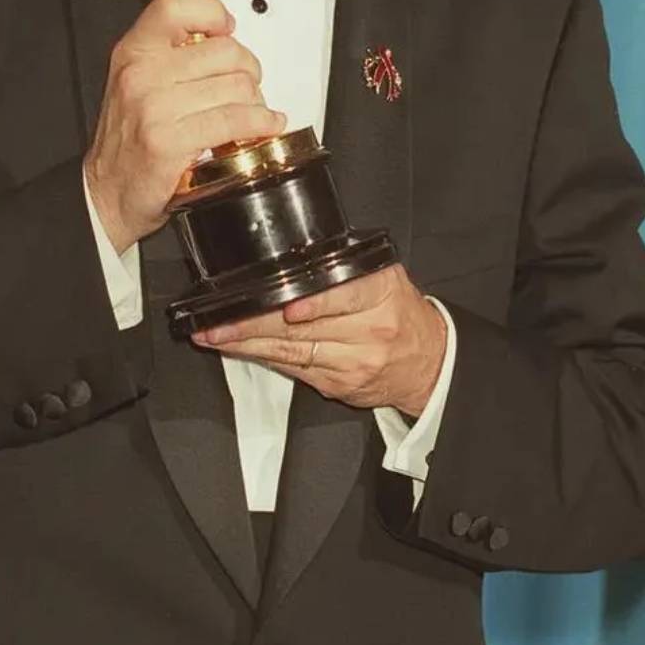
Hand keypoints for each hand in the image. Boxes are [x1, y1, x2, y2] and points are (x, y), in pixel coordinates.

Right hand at [85, 0, 286, 253]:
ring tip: (251, 113)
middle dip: (248, 71)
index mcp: (133, 52)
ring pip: (237, 87)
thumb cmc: (130, 139)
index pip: (175, 7)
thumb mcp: (138, 82)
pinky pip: (234, 120)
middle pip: (225, 51)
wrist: (107, 193)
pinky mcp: (170, 142)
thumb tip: (225, 37)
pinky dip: (260, 123)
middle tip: (246, 87)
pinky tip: (265, 126)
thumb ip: (172, 54)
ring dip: (256, 102)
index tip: (226, 28)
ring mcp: (154, 108)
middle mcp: (141, 75)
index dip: (211, 11)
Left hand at [192, 264, 446, 419]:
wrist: (428, 363)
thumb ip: (346, 270)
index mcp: (381, 293)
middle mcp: (370, 330)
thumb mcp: (386, 278)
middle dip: (255, 324)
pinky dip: (262, 359)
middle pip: (305, 329)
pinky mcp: (338, 386)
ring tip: (215, 336)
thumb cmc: (400, 311)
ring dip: (247, 345)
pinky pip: (293, 371)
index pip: (345, 296)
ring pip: (292, 353)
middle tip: (219, 321)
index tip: (289, 307)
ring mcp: (353, 363)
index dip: (316, 304)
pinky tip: (238, 350)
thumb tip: (291, 258)